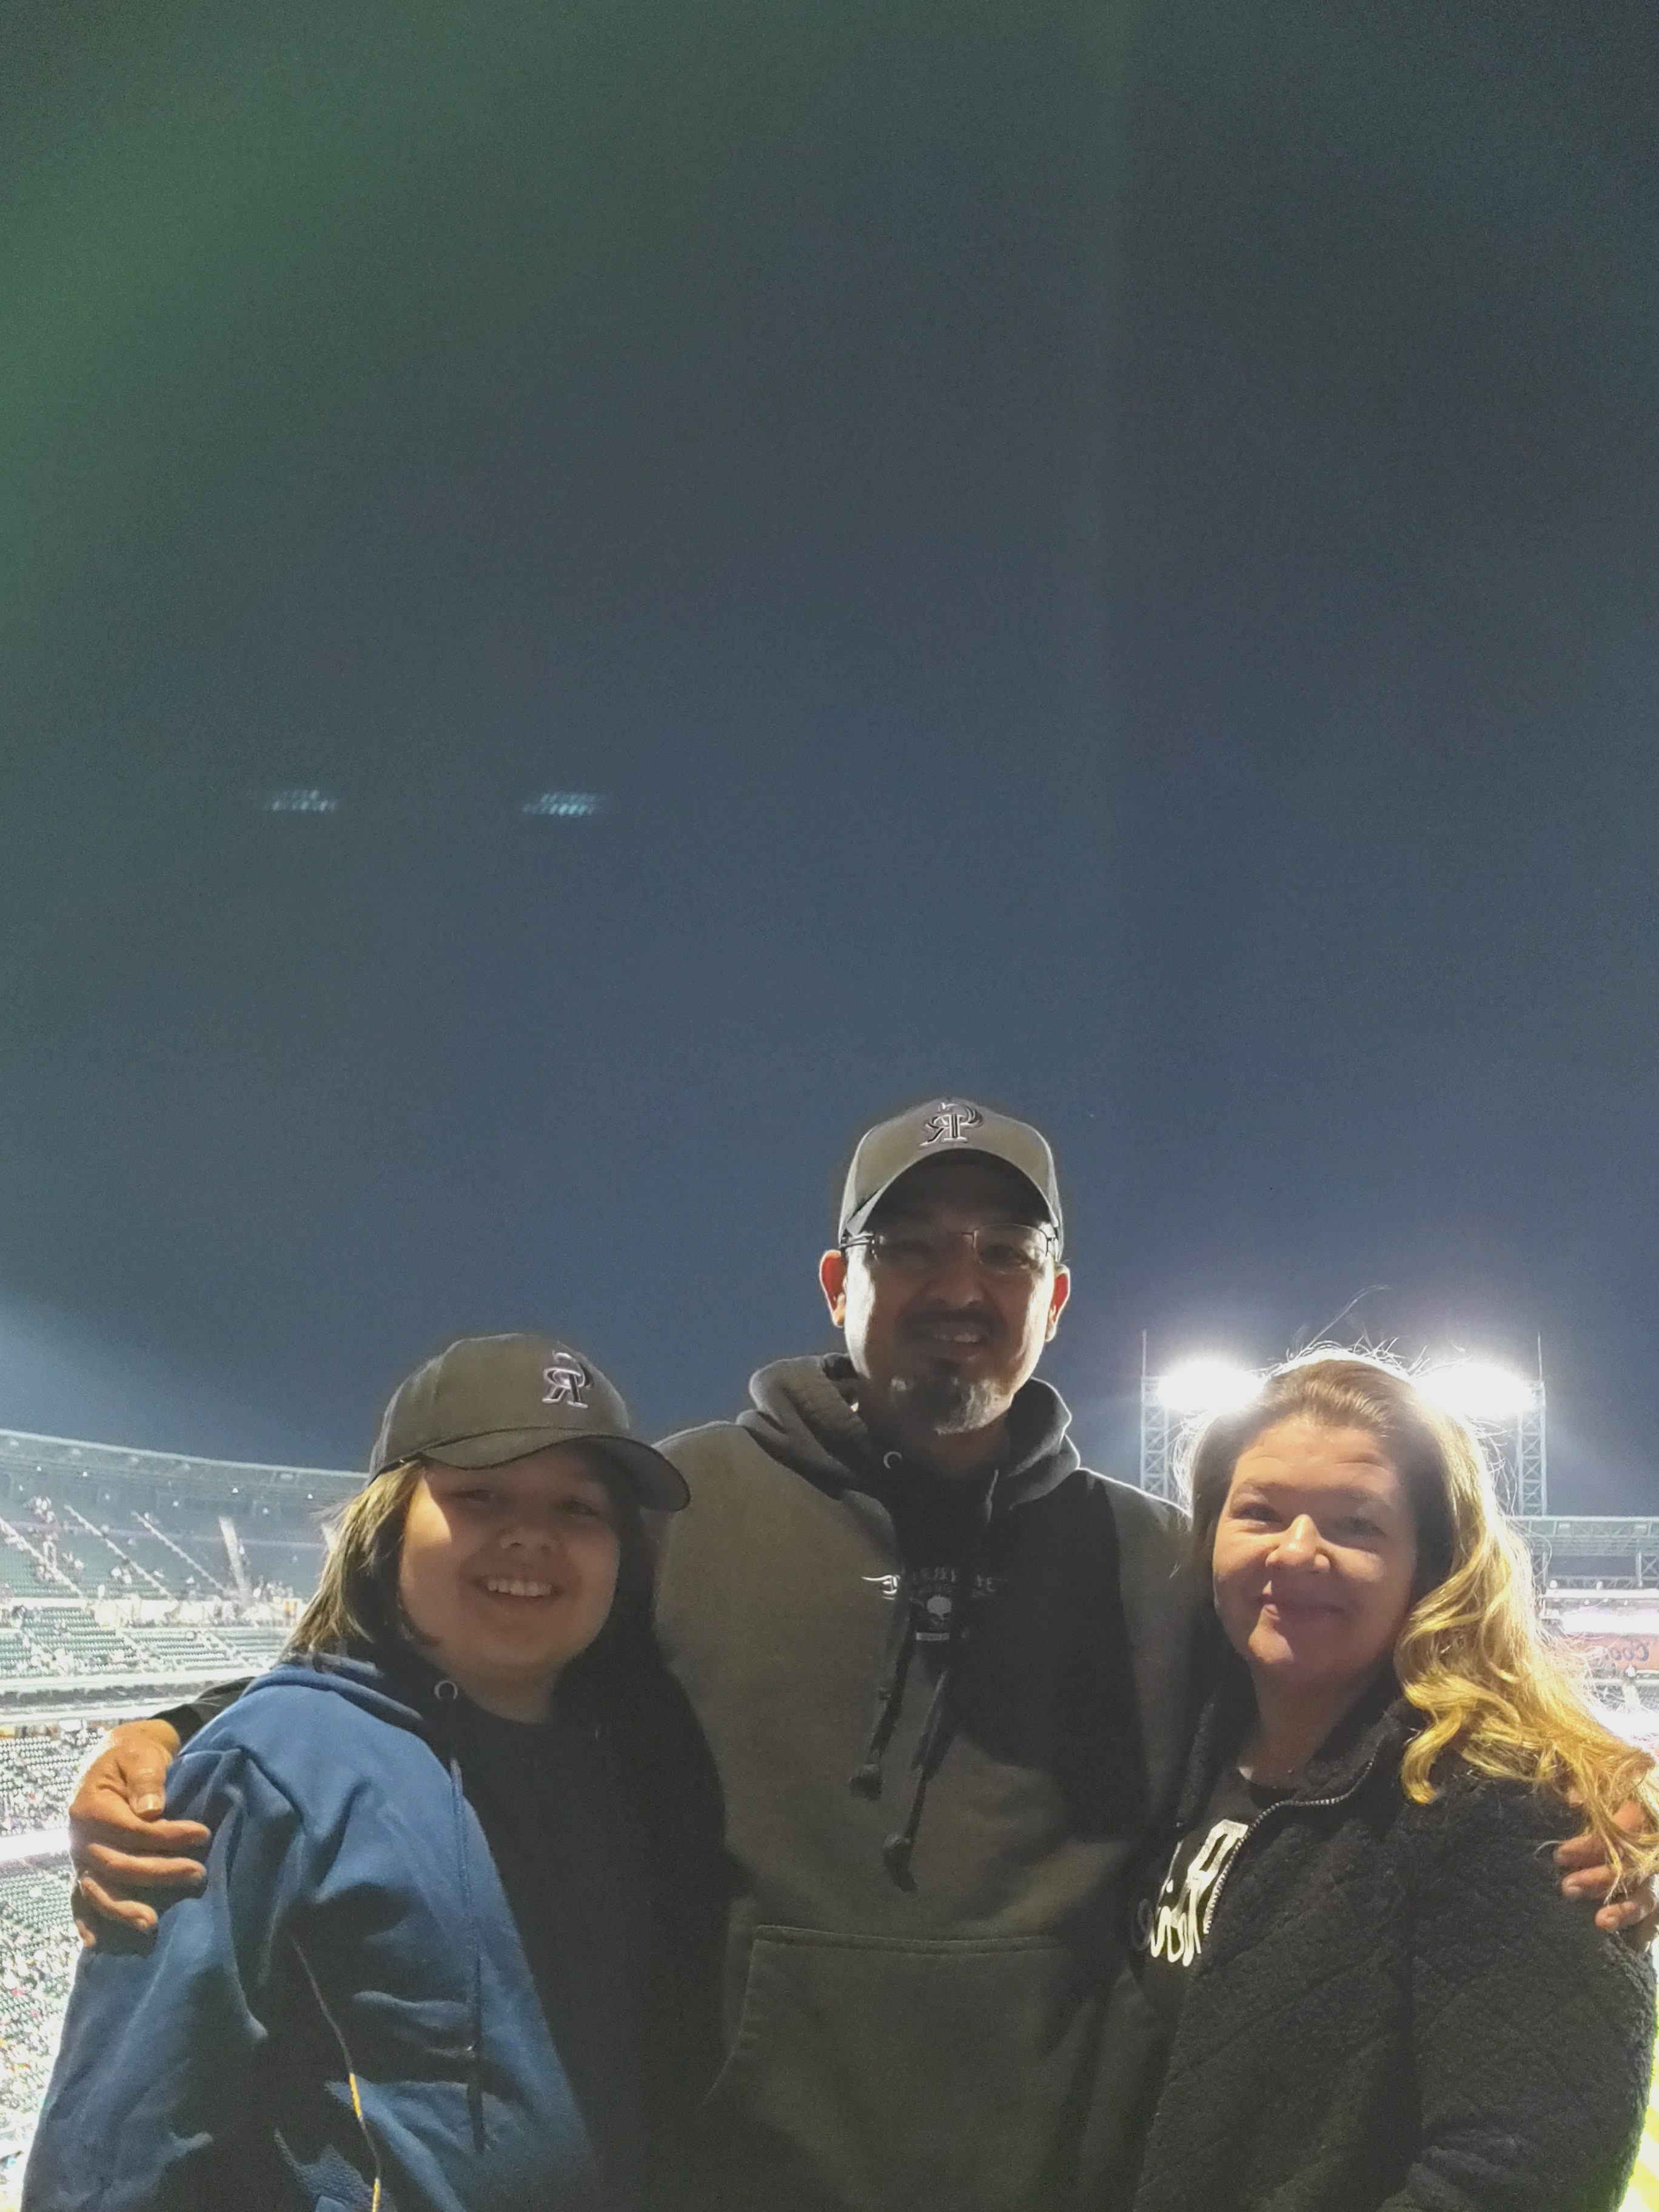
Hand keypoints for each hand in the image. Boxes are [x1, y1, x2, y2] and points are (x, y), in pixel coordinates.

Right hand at [68, 1721, 207, 1942]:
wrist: (116, 1756)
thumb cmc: (133, 1754)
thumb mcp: (141, 1754)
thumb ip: (146, 1778)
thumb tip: (151, 1811)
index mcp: (89, 1806)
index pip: (131, 1830)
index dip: (167, 1836)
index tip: (202, 1834)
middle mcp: (78, 1837)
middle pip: (117, 1865)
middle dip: (159, 1873)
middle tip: (198, 1874)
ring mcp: (79, 1857)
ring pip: (97, 1890)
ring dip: (123, 1910)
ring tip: (152, 1925)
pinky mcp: (84, 1868)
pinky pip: (80, 1898)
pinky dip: (86, 1921)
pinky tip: (96, 1943)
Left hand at [1555, 1801, 1658, 1943]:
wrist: (1647, 1791)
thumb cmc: (1616, 1789)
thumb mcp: (1602, 1782)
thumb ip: (1585, 1787)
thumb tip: (1573, 1801)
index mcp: (1646, 1812)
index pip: (1619, 1833)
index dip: (1589, 1846)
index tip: (1560, 1856)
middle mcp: (1656, 1847)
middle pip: (1633, 1868)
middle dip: (1598, 1880)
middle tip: (1566, 1888)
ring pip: (1651, 1895)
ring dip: (1626, 1910)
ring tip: (1601, 1923)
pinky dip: (1649, 1929)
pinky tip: (1636, 1945)